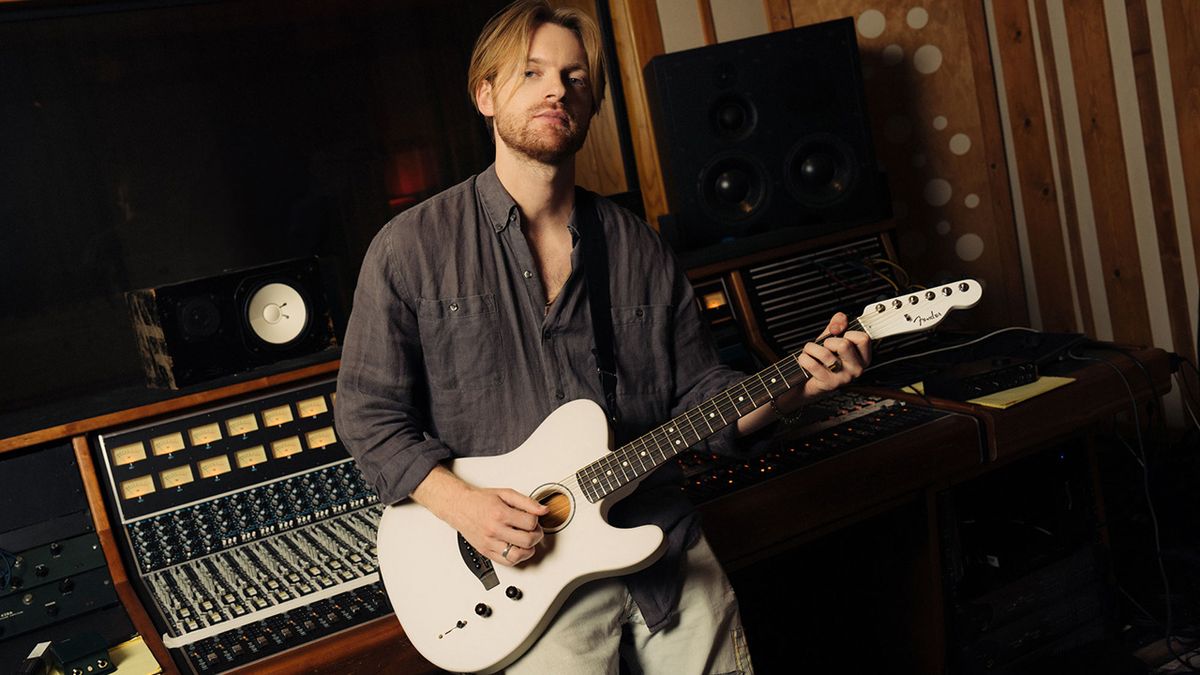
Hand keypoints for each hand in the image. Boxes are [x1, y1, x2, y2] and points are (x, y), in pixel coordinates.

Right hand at [412, 467, 548, 566]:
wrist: (459, 507)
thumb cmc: (480, 500)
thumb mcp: (505, 494)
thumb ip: (527, 502)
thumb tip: (543, 510)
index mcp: (500, 514)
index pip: (530, 522)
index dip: (537, 520)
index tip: (534, 518)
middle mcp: (494, 530)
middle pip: (527, 540)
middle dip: (536, 535)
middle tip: (534, 530)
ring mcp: (489, 543)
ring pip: (517, 556)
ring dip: (528, 550)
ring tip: (527, 541)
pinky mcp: (486, 551)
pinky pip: (506, 562)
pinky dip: (517, 558)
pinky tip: (517, 548)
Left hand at [796, 312, 871, 399]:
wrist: (810, 382)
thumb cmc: (823, 359)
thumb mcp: (832, 338)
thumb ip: (837, 325)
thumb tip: (839, 320)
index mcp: (863, 357)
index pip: (863, 339)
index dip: (848, 333)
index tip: (841, 336)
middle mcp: (857, 369)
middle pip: (844, 345)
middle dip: (828, 341)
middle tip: (824, 346)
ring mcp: (844, 378)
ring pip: (825, 354)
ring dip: (811, 348)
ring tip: (810, 351)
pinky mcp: (829, 384)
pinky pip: (813, 364)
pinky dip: (804, 358)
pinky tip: (805, 359)